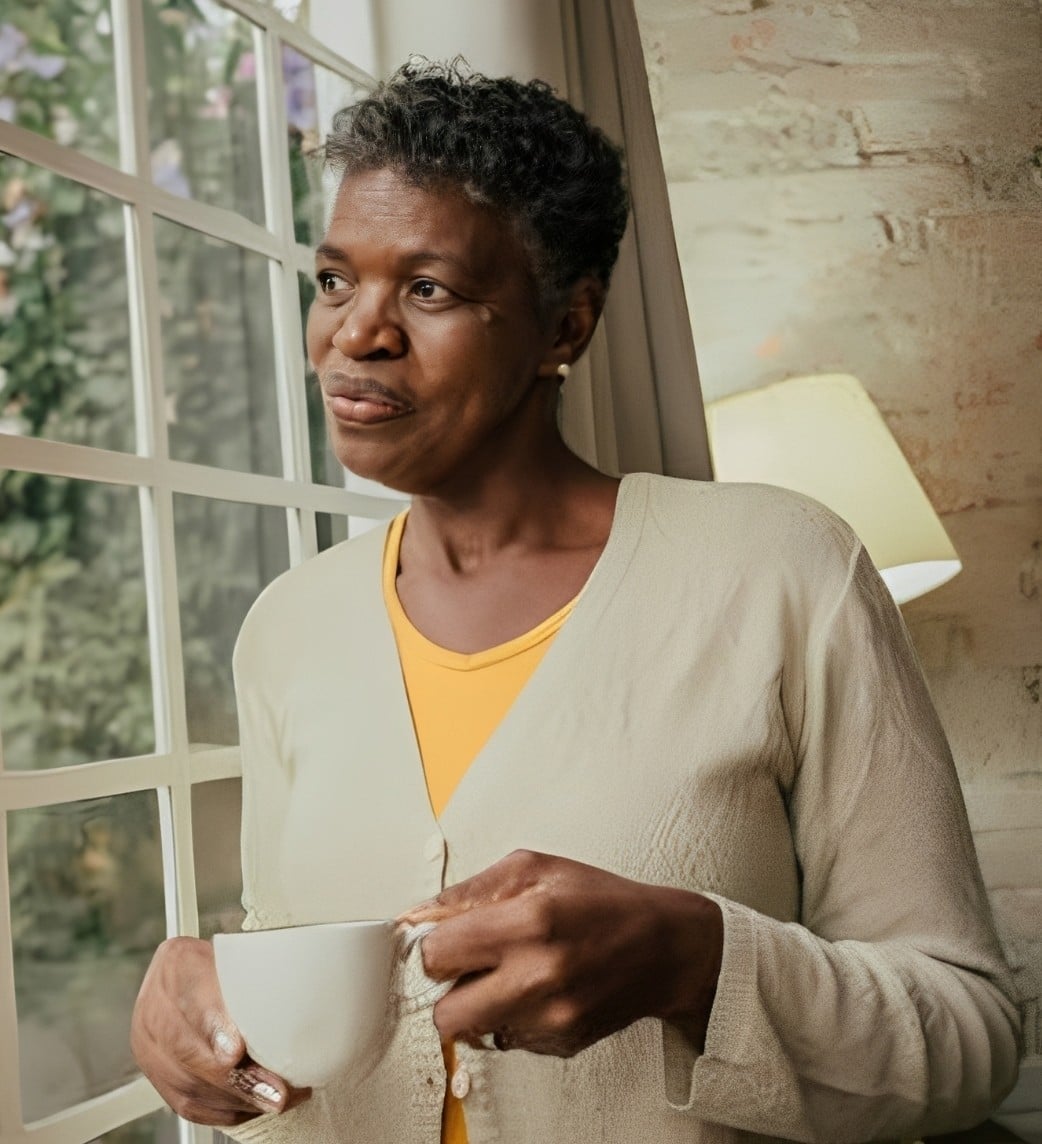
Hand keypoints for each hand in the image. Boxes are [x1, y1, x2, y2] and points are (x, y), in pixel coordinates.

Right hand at [130, 937, 310, 1125]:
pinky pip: (187, 1104)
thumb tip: (301, 1003)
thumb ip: (256, 975)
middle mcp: (155, 1007)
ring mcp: (149, 1046)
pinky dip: (224, 1111)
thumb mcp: (238, 952)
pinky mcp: (156, 1076)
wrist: (182, 975)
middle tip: (277, 1091)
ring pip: (189, 1086)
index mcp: (177, 963)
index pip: (190, 996)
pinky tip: (253, 1107)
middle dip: (237, 1079)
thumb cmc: (221, 962)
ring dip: (238, 1100)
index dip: (213, 1027)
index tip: (237, 1052)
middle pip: (188, 1052)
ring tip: (278, 1100)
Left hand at [398, 850, 721, 1057]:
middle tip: (466, 966)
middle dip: (446, 990)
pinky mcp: (561, 1045)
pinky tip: (534, 990)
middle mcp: (539, 977)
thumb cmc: (601, 900)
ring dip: (476, 1006)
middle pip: (445, 1015)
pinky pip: (506, 1041)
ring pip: (472, 1034)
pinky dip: (509, 1018)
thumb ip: (469, 891)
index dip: (431, 946)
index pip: (436, 955)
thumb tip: (417, 915)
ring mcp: (551, 1019)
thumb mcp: (534, 868)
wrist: (665, 946)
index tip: (442, 940)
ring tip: (504, 975)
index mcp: (529, 922)